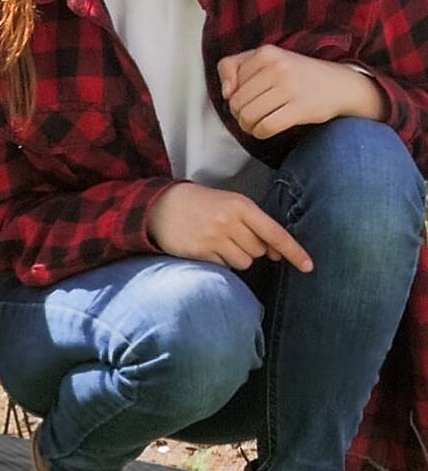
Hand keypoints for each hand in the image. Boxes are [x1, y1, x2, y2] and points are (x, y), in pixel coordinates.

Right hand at [147, 181, 311, 272]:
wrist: (162, 205)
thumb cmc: (203, 204)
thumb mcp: (231, 204)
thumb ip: (255, 225)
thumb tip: (276, 254)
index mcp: (242, 206)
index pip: (275, 233)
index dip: (294, 251)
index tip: (309, 266)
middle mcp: (229, 222)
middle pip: (259, 250)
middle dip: (253, 249)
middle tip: (235, 237)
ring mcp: (214, 238)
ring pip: (244, 262)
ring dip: (238, 257)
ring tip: (221, 243)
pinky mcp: (200, 252)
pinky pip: (224, 266)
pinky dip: (222, 262)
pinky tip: (209, 249)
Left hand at [218, 44, 381, 138]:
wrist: (341, 84)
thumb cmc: (297, 75)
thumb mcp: (267, 60)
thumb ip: (235, 67)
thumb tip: (225, 93)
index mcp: (267, 52)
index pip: (229, 78)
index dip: (233, 92)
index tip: (249, 94)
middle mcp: (278, 67)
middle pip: (235, 102)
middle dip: (238, 113)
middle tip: (252, 113)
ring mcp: (290, 87)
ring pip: (247, 116)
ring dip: (247, 126)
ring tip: (257, 122)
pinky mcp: (300, 108)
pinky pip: (265, 127)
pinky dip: (259, 133)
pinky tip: (265, 130)